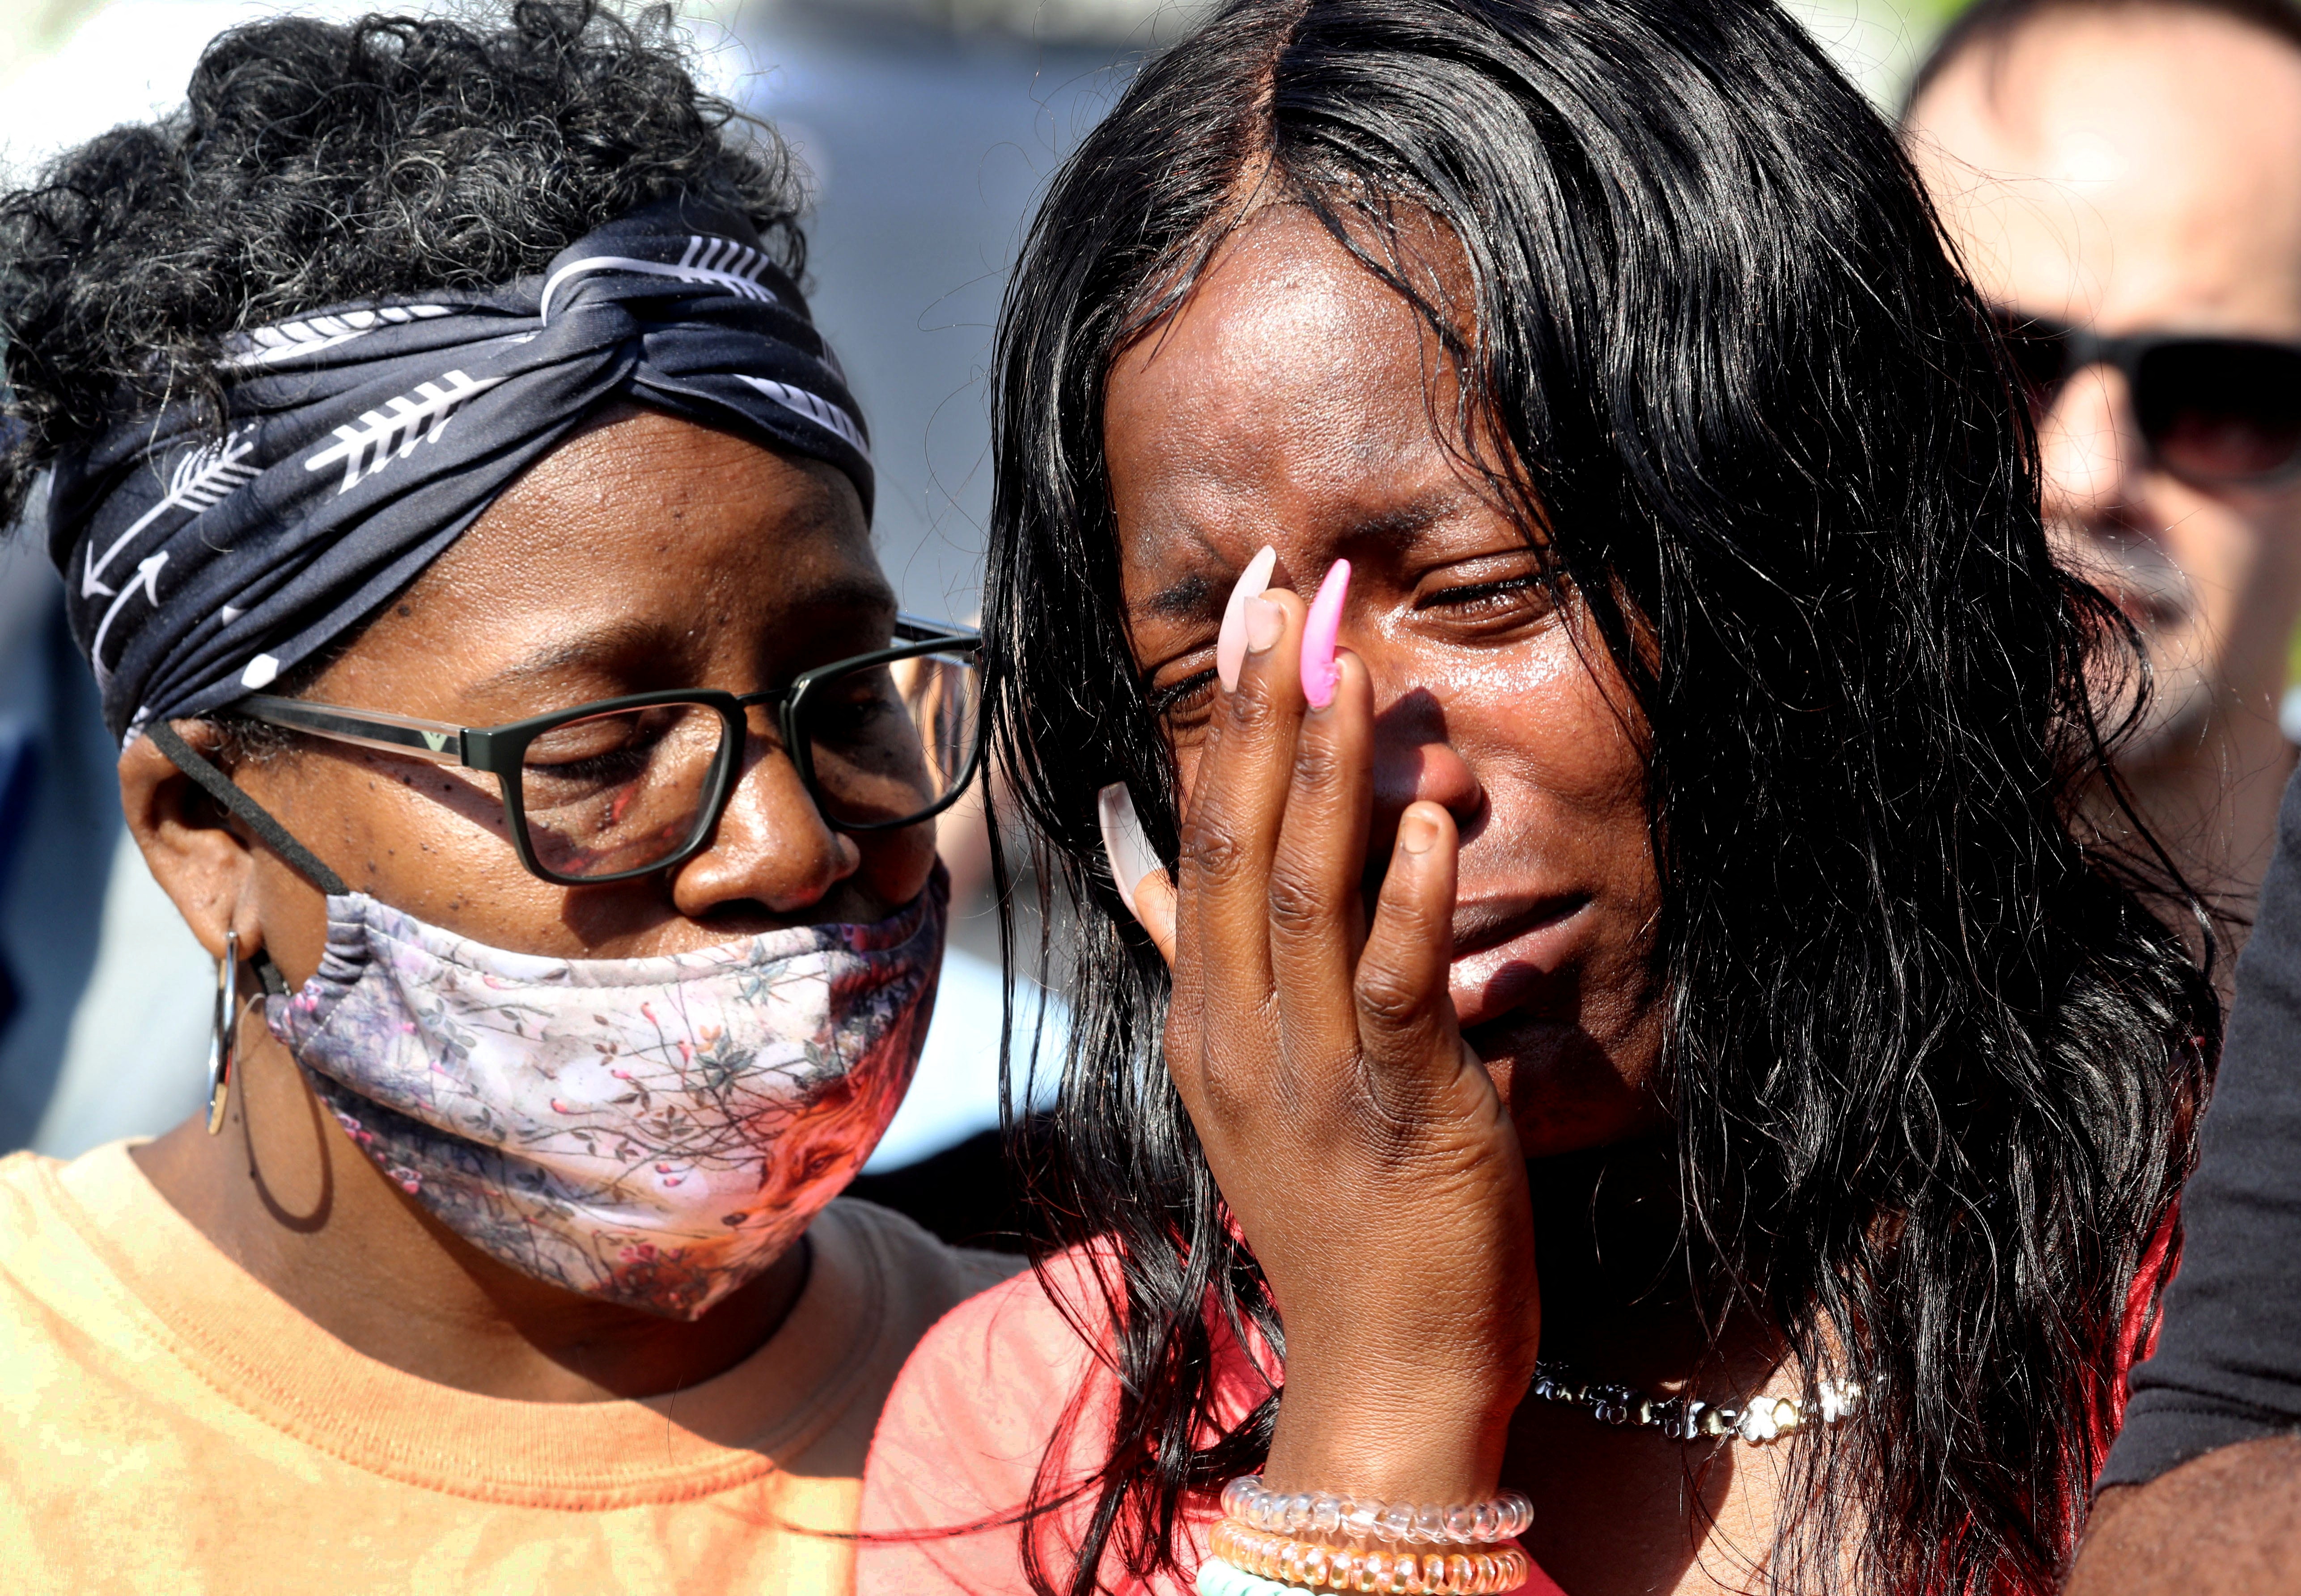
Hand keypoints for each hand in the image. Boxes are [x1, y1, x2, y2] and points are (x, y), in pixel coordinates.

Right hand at [1106, 581, 1538, 1502]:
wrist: (1384, 1378)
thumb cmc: (1337, 1217)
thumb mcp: (1241, 1079)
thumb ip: (1191, 957)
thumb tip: (1131, 847)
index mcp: (1203, 1020)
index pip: (1194, 843)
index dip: (1216, 720)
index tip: (1242, 609)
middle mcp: (1236, 1034)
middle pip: (1232, 846)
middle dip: (1254, 709)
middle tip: (1284, 586)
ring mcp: (1308, 1073)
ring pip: (1301, 895)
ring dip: (1321, 772)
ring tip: (1344, 660)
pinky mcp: (1397, 1108)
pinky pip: (1391, 986)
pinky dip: (1403, 900)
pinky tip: (1418, 816)